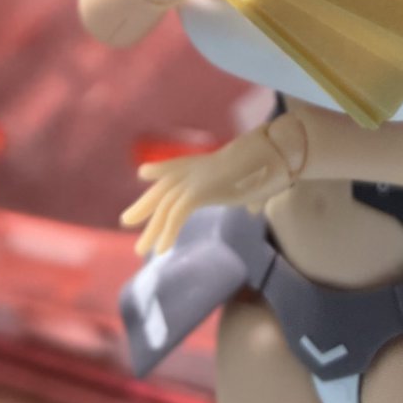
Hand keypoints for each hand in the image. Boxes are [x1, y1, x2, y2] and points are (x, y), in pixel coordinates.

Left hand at [120, 115, 306, 254]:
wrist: (275, 152)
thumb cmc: (271, 166)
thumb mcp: (256, 182)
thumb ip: (250, 196)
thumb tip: (254, 208)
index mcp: (209, 164)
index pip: (179, 165)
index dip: (161, 169)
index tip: (144, 173)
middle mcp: (198, 169)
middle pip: (165, 187)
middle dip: (146, 204)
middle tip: (127, 220)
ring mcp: (197, 178)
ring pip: (166, 205)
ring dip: (153, 228)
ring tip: (141, 249)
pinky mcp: (200, 191)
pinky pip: (176, 214)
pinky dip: (167, 232)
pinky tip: (161, 250)